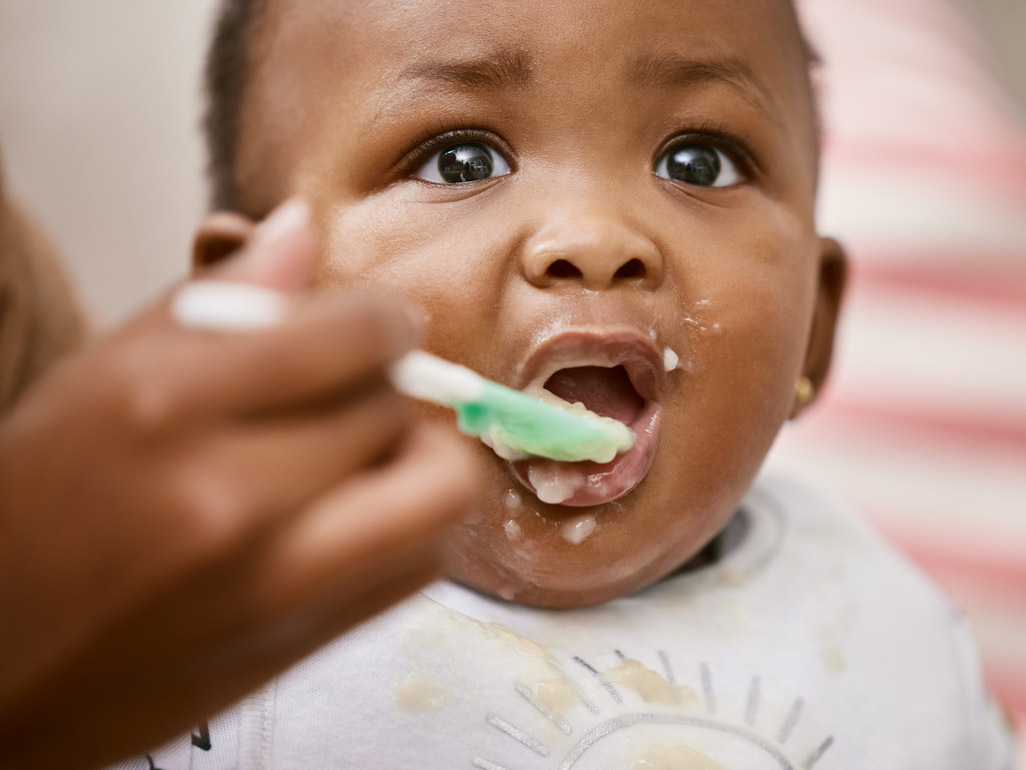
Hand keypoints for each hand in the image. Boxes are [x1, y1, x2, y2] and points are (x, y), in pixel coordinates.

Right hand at [0, 201, 476, 768]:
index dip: (383, 317)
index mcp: (163, 407)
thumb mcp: (100, 378)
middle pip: (397, 407)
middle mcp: (225, 498)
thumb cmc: (40, 506)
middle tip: (357, 386)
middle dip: (391, 381)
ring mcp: (272, 584)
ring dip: (423, 454)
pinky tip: (357, 507)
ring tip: (369, 448)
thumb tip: (301, 229)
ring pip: (441, 489)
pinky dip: (413, 520)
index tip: (374, 324)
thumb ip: (214, 300)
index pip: (353, 334)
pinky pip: (421, 561)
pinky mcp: (303, 642)